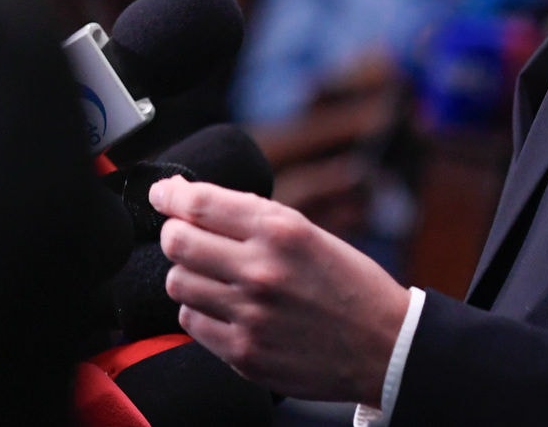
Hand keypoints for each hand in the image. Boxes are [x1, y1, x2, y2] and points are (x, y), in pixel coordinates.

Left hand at [149, 177, 410, 403]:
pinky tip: (224, 307)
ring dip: (188, 274)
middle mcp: (262, 270)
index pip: (200, 204)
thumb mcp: (310, 234)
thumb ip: (255, 219)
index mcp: (282, 231)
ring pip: (178, 283)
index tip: (162, 193)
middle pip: (177, 243)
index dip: (170, 194)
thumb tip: (193, 202)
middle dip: (174, 232)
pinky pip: (192, 322)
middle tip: (182, 233)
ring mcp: (250, 316)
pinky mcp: (244, 353)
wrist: (386, 347)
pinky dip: (201, 310)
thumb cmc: (350, 284)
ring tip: (212, 275)